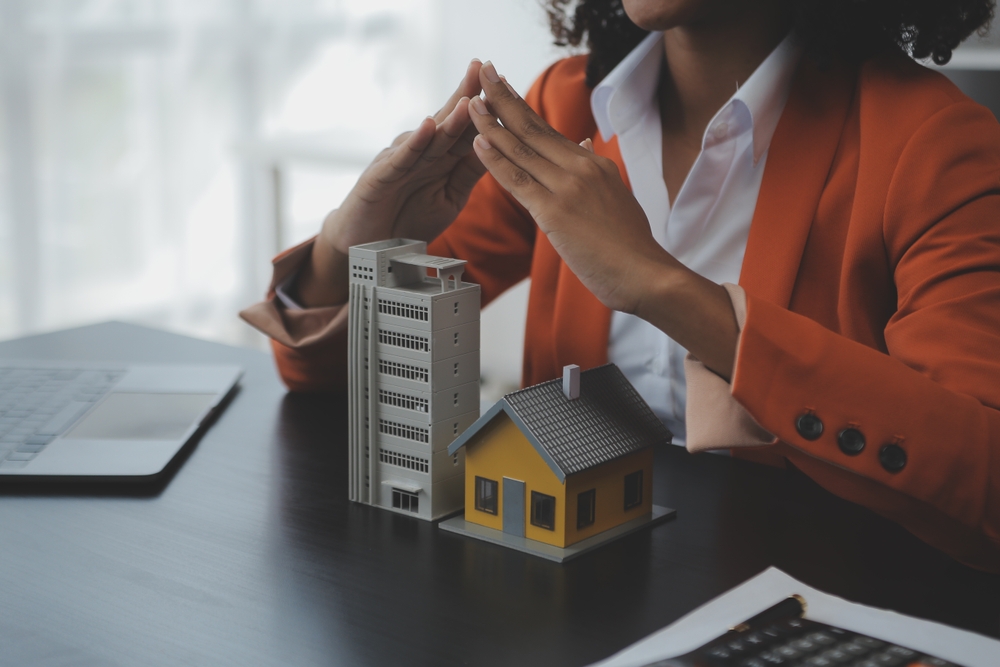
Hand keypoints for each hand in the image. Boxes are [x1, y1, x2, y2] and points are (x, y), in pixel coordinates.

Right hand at [294, 60, 486, 307]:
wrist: (369, 247)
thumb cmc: (409, 219)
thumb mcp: (450, 197)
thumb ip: (469, 172)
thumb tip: (500, 145)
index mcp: (440, 156)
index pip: (466, 128)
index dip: (484, 107)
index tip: (504, 83)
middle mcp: (421, 151)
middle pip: (448, 121)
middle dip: (467, 94)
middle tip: (484, 67)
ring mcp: (400, 160)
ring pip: (430, 137)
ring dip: (449, 117)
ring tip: (469, 97)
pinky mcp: (381, 176)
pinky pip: (401, 158)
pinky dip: (415, 143)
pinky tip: (428, 126)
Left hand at [467, 61, 675, 314]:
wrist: (646, 273)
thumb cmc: (631, 246)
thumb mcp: (617, 196)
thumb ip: (596, 170)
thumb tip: (585, 144)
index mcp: (595, 164)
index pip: (549, 131)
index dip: (522, 107)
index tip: (504, 87)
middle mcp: (581, 168)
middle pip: (533, 127)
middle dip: (504, 98)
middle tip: (484, 73)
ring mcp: (567, 187)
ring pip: (521, 149)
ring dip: (491, 123)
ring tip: (471, 102)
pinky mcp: (554, 212)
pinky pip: (517, 180)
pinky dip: (495, 159)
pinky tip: (477, 142)